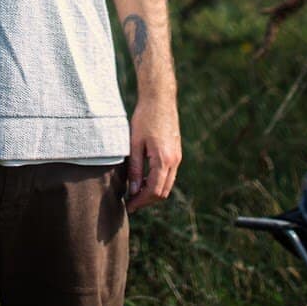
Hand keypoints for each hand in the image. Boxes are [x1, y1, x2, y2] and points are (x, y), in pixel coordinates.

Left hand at [125, 97, 181, 212]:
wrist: (160, 99)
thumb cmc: (145, 118)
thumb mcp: (135, 144)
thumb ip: (135, 169)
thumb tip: (133, 190)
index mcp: (164, 160)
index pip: (154, 191)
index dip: (141, 201)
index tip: (129, 206)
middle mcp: (174, 161)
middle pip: (163, 192)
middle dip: (147, 200)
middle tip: (130, 202)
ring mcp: (177, 157)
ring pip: (167, 185)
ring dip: (152, 192)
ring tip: (135, 192)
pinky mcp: (176, 153)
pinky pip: (169, 175)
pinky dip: (157, 182)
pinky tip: (144, 179)